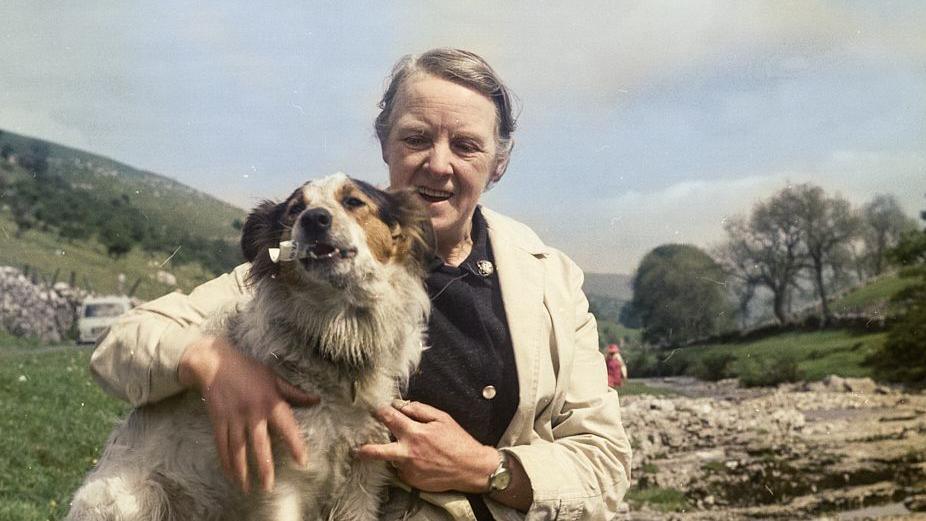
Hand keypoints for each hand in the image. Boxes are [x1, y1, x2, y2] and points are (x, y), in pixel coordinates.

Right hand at [178, 335, 318, 492]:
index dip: (295, 444)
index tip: (302, 461)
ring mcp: (233, 417)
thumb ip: (294, 393)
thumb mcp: (273, 377)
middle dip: (264, 467)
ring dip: (242, 469)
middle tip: (269, 486)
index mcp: (270, 401)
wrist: (214, 362)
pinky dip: (225, 461)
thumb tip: (316, 400)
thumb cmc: (248, 369)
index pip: (286, 426)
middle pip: (259, 444)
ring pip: (238, 449)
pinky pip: (221, 444)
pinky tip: (231, 474)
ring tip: (248, 487)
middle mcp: (252, 411)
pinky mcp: (218, 419)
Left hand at [355, 401, 498, 492]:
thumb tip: (402, 405)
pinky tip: (421, 461)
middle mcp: (408, 453)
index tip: (375, 410)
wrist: (471, 468)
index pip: (389, 419)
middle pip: (378, 451)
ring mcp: (409, 470)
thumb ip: (420, 410)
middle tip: (357, 449)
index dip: (380, 412)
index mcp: (415, 433)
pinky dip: (407, 464)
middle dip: (365, 449)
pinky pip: (403, 470)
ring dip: (396, 453)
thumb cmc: (458, 441)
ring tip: (411, 450)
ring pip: (393, 460)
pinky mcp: (413, 482)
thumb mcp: (442, 418)